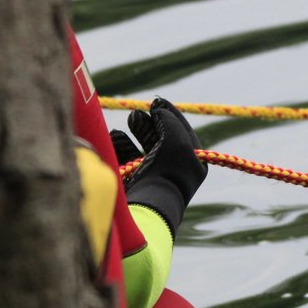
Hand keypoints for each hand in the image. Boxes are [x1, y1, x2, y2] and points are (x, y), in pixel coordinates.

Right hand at [110, 97, 205, 234]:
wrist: (147, 206)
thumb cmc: (167, 172)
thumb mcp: (177, 142)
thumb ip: (170, 121)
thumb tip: (160, 108)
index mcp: (192, 163)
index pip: (182, 133)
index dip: (170, 115)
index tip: (157, 101)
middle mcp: (174, 170)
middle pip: (161, 139)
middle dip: (150, 122)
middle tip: (139, 112)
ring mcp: (152, 176)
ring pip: (142, 146)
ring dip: (136, 130)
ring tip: (131, 118)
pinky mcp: (132, 182)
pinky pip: (125, 157)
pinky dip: (120, 144)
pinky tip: (115, 134)